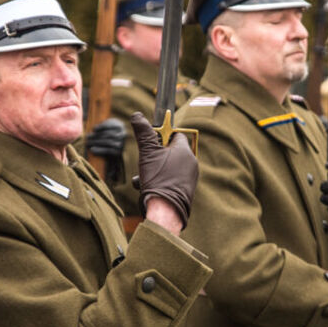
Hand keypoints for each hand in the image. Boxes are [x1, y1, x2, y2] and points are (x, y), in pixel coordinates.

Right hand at [85, 118, 126, 181]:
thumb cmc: (109, 147)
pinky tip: (94, 129)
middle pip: (109, 142)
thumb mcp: (111, 157)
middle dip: (97, 142)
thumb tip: (110, 179)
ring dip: (97, 135)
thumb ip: (111, 168)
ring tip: (88, 136)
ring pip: (109, 134)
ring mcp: (120, 132)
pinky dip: (101, 127)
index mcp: (119, 151)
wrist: (115, 131)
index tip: (92, 150)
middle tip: (87, 142)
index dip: (102, 151)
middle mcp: (122, 142)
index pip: (112, 151)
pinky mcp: (118, 124)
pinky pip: (109, 126)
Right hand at [131, 112, 197, 228]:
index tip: (151, 142)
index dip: (162, 136)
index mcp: (185, 151)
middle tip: (145, 163)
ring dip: (153, 171)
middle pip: (170, 152)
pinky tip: (148, 189)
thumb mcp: (147, 152)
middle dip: (155, 157)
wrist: (166, 211)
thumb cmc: (158, 179)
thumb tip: (137, 115)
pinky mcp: (185, 191)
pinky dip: (159, 182)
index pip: (175, 134)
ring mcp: (189, 178)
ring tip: (143, 179)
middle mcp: (191, 163)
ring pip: (168, 168)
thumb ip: (144, 133)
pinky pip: (170, 181)